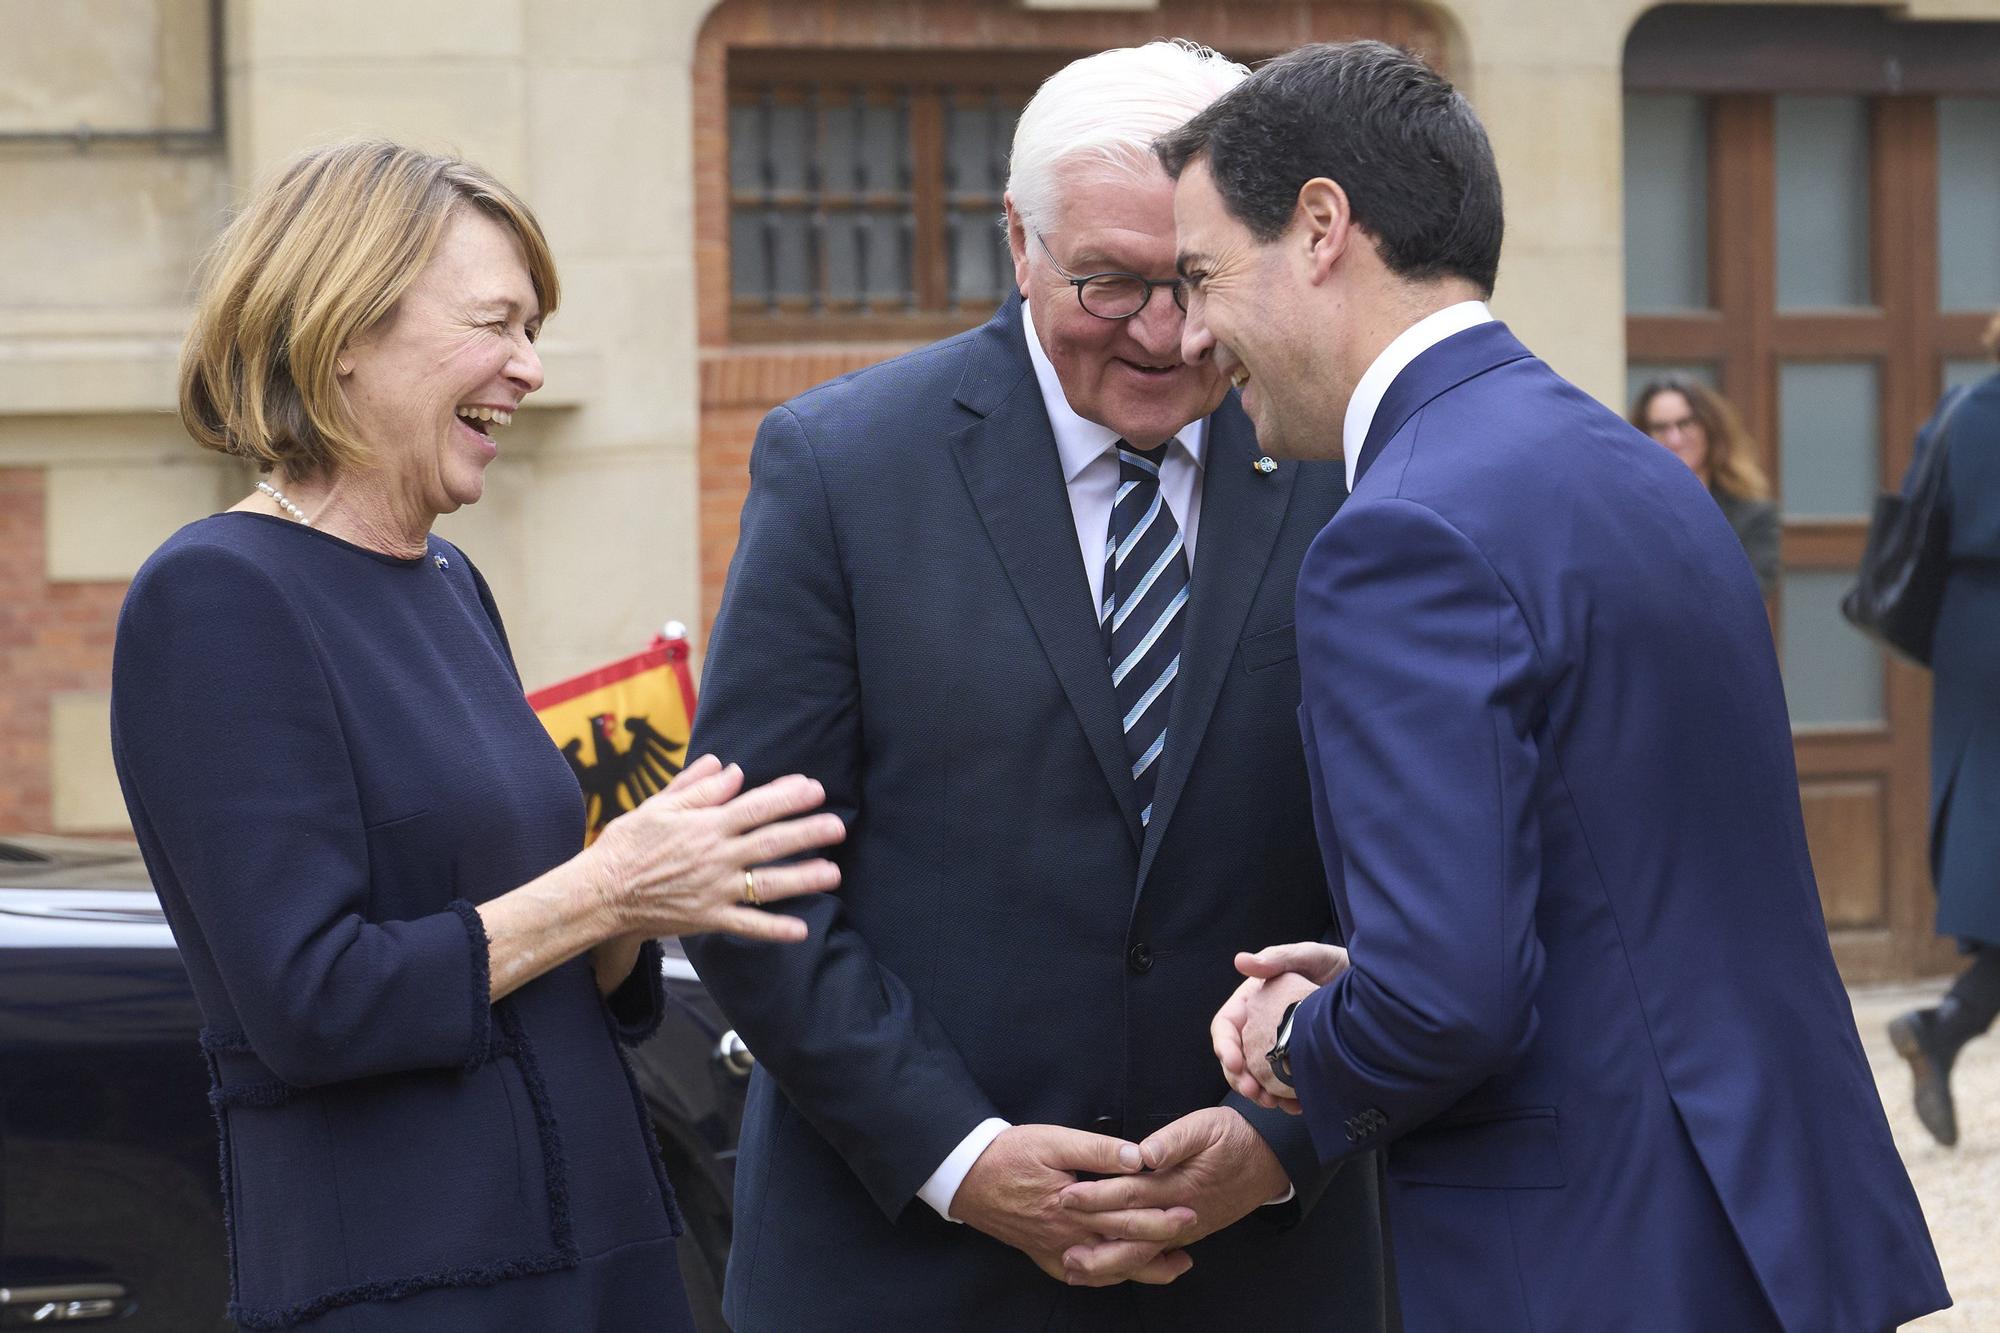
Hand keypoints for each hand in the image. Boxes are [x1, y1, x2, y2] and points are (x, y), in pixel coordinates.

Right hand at [587, 753, 844, 942]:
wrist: (600, 892)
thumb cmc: (627, 845)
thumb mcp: (657, 807)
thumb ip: (697, 788)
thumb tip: (731, 768)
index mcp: (705, 825)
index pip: (755, 806)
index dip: (787, 796)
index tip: (814, 788)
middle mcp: (716, 856)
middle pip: (770, 842)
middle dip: (808, 832)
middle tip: (838, 826)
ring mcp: (714, 889)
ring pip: (767, 883)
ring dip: (802, 878)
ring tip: (833, 873)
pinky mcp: (708, 918)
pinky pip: (747, 925)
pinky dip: (774, 929)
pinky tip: (801, 930)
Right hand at [951, 1125, 1187, 1283]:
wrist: (965, 1176)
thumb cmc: (1009, 1154)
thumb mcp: (1053, 1140)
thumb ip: (1097, 1150)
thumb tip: (1138, 1157)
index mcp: (1074, 1207)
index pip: (1128, 1219)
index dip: (1162, 1219)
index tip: (1189, 1213)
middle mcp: (1067, 1237)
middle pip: (1124, 1247)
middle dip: (1161, 1243)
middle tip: (1190, 1235)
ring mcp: (1055, 1251)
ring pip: (1107, 1269)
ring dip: (1142, 1268)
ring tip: (1172, 1265)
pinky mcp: (1043, 1255)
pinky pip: (1081, 1276)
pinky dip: (1106, 1278)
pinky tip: (1121, 1274)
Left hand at [1057, 1107, 1288, 1284]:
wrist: (1270, 1159)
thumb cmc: (1234, 1137)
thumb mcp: (1205, 1126)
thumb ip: (1173, 1141)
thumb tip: (1144, 1155)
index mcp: (1180, 1186)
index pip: (1130, 1194)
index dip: (1096, 1196)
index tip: (1066, 1196)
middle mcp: (1181, 1214)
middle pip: (1131, 1234)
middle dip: (1093, 1238)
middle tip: (1059, 1242)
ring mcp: (1185, 1227)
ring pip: (1143, 1252)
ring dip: (1108, 1261)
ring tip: (1075, 1266)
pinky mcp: (1188, 1231)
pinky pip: (1155, 1253)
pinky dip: (1130, 1263)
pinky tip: (1109, 1266)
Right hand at [1213, 943, 1345, 1109]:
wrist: (1370, 985)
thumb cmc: (1333, 964)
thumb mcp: (1307, 957)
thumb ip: (1277, 958)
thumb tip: (1241, 961)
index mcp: (1252, 1002)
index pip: (1226, 1027)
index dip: (1225, 1047)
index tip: (1236, 1064)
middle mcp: (1260, 1025)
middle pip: (1237, 1057)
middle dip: (1240, 1079)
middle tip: (1256, 1093)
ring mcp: (1279, 1046)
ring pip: (1258, 1076)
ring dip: (1260, 1093)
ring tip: (1274, 1103)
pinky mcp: (1299, 1061)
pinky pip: (1284, 1085)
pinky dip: (1286, 1099)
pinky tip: (1296, 1106)